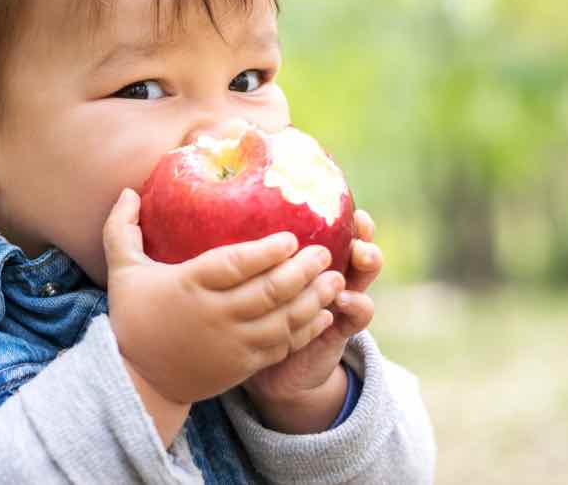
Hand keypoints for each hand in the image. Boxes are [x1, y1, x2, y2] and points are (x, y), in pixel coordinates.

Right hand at [103, 188, 335, 406]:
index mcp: (189, 286)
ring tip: (335, 278)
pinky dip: (306, 329)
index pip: (235, 266)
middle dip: (302, 271)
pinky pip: (282, 346)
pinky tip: (322, 313)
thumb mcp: (122, 271)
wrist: (139, 382)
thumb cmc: (133, 318)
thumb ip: (122, 228)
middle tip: (324, 252)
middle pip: (269, 292)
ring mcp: (233, 343)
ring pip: (283, 320)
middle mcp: (215, 315)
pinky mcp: (243, 365)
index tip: (291, 237)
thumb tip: (127, 190)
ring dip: (313, 299)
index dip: (266, 252)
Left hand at [240, 210, 382, 428]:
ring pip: (362, 273)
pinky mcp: (342, 328)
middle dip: (360, 229)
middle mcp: (325, 272)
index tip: (338, 197)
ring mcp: (339, 298)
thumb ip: (236, 251)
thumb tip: (200, 212)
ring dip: (367, 261)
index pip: (328, 223)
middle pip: (353, 241)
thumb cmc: (246, 314)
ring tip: (359, 256)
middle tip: (359, 224)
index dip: (339, 209)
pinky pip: (359, 314)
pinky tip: (343, 301)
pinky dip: (357, 304)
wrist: (271, 370)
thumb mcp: (239, 280)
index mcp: (302, 254)